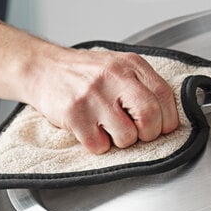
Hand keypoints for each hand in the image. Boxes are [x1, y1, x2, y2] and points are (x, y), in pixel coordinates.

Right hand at [30, 47, 178, 153]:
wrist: (42, 68)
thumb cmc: (85, 73)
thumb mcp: (119, 67)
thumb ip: (144, 85)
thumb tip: (167, 118)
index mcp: (131, 64)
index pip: (164, 96)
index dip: (167, 120)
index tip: (160, 127)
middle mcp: (114, 77)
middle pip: (150, 117)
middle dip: (148, 134)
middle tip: (137, 133)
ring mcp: (93, 95)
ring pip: (126, 137)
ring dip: (120, 141)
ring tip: (108, 127)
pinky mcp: (74, 114)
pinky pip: (99, 146)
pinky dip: (98, 144)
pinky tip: (91, 129)